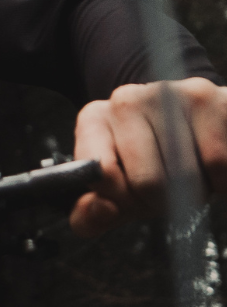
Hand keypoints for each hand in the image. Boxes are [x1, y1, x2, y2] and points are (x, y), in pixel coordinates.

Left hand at [70, 77, 226, 237]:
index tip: (132, 199)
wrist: (200, 127)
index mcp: (94, 119)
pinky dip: (220, 181)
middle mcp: (125, 100)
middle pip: (148, 182)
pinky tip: (211, 166)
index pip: (103, 174)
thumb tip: (100, 209)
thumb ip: (92, 214)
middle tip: (168, 190)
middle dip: (163, 201)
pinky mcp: (210, 98)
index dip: (123, 201)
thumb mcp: (117, 193)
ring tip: (191, 173)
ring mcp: (168, 93)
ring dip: (195, 192)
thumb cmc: (152, 164)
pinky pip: (219, 163)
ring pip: (188, 175)